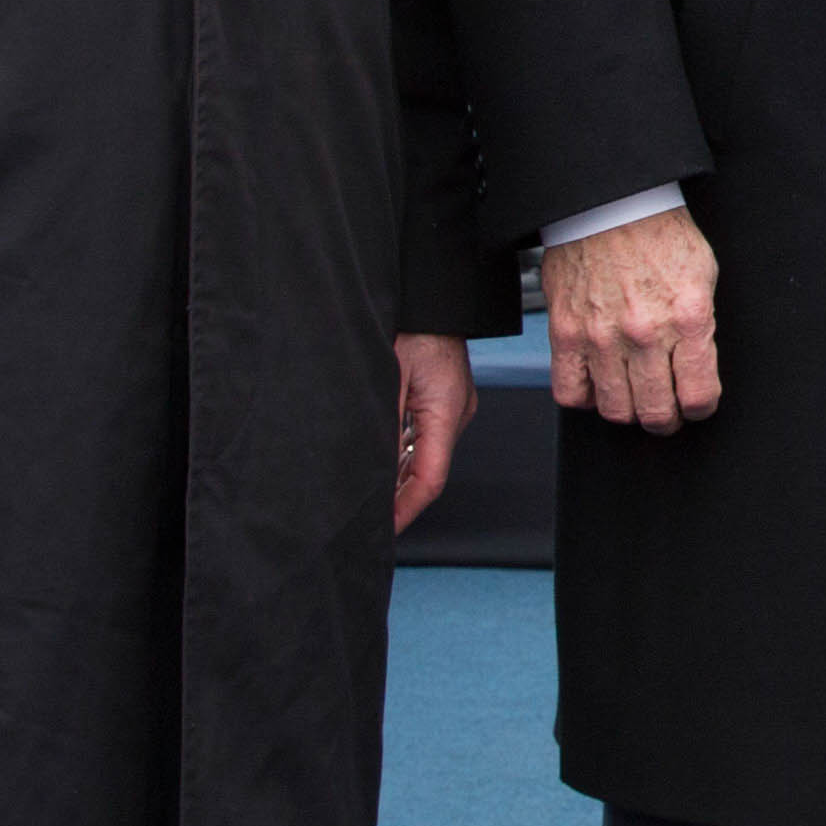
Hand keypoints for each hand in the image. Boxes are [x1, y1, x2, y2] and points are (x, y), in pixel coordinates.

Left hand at [390, 331, 478, 532]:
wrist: (430, 296)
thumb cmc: (411, 325)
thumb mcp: (386, 379)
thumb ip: (381, 427)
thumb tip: (370, 468)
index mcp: (445, 410)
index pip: (429, 478)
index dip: (406, 509)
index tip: (384, 529)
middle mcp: (455, 412)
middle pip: (429, 470)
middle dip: (400, 499)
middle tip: (371, 520)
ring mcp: (453, 405)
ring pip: (426, 455)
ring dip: (400, 477)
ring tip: (371, 498)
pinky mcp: (444, 397)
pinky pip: (425, 436)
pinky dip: (404, 454)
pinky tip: (383, 462)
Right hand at [545, 206, 721, 431]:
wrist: (612, 205)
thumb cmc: (659, 234)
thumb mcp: (702, 275)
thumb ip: (701, 325)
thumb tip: (699, 366)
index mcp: (687, 317)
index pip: (698, 395)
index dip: (701, 408)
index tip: (697, 405)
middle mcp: (644, 333)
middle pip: (656, 412)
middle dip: (666, 419)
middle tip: (666, 411)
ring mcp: (601, 337)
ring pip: (615, 410)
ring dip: (629, 411)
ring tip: (634, 397)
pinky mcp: (566, 334)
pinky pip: (570, 392)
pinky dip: (585, 398)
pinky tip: (598, 384)